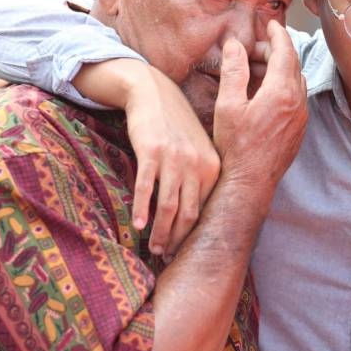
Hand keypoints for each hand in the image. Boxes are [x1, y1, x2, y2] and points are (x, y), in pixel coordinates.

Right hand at [116, 63, 221, 259]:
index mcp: (213, 167)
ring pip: (167, 207)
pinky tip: (137, 226)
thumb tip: (197, 217)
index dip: (193, 236)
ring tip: (153, 248)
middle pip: (188, 215)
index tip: (184, 252)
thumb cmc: (176, 127)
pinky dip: (140, 210)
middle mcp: (197, 164)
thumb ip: (201, 179)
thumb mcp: (198, 151)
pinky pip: (145, 188)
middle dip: (177, 240)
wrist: (155, 94)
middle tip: (166, 257)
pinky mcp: (152, 152)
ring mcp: (175, 158)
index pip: (205, 211)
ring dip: (160, 232)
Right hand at [212, 21, 306, 191]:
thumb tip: (235, 45)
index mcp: (281, 92)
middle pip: (292, 64)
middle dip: (275, 51)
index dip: (277, 34)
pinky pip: (296, 97)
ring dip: (279, 69)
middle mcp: (298, 102)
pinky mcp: (299, 128)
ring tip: (254, 69)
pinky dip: (283, 85)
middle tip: (252, 49)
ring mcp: (301, 116)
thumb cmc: (236, 146)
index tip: (271, 24)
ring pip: (295, 80)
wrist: (250, 182)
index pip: (285, 51)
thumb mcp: (228, 105)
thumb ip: (234, 71)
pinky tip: (263, 91)